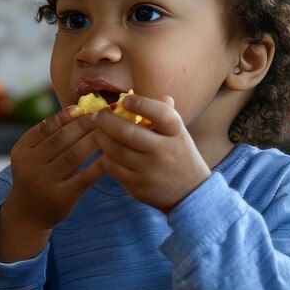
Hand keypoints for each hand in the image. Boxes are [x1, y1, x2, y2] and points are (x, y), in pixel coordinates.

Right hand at [6, 105, 105, 230]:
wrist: (28, 213)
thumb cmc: (36, 176)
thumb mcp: (32, 155)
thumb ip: (48, 136)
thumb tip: (78, 110)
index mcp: (21, 151)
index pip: (45, 128)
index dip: (65, 116)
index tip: (82, 107)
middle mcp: (30, 166)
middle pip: (60, 140)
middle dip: (82, 125)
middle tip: (100, 116)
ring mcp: (45, 182)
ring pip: (73, 156)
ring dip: (92, 141)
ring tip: (107, 131)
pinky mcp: (62, 197)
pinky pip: (84, 177)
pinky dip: (97, 165)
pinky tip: (109, 156)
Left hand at [80, 94, 210, 212]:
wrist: (190, 193)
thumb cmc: (180, 156)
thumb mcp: (179, 133)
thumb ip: (164, 114)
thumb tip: (143, 95)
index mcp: (176, 133)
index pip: (160, 113)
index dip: (140, 104)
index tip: (126, 100)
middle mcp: (164, 151)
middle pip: (128, 132)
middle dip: (107, 120)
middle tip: (101, 115)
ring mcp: (150, 171)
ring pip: (115, 150)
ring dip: (102, 137)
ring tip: (99, 131)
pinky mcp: (138, 187)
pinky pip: (113, 168)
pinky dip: (106, 156)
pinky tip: (106, 150)